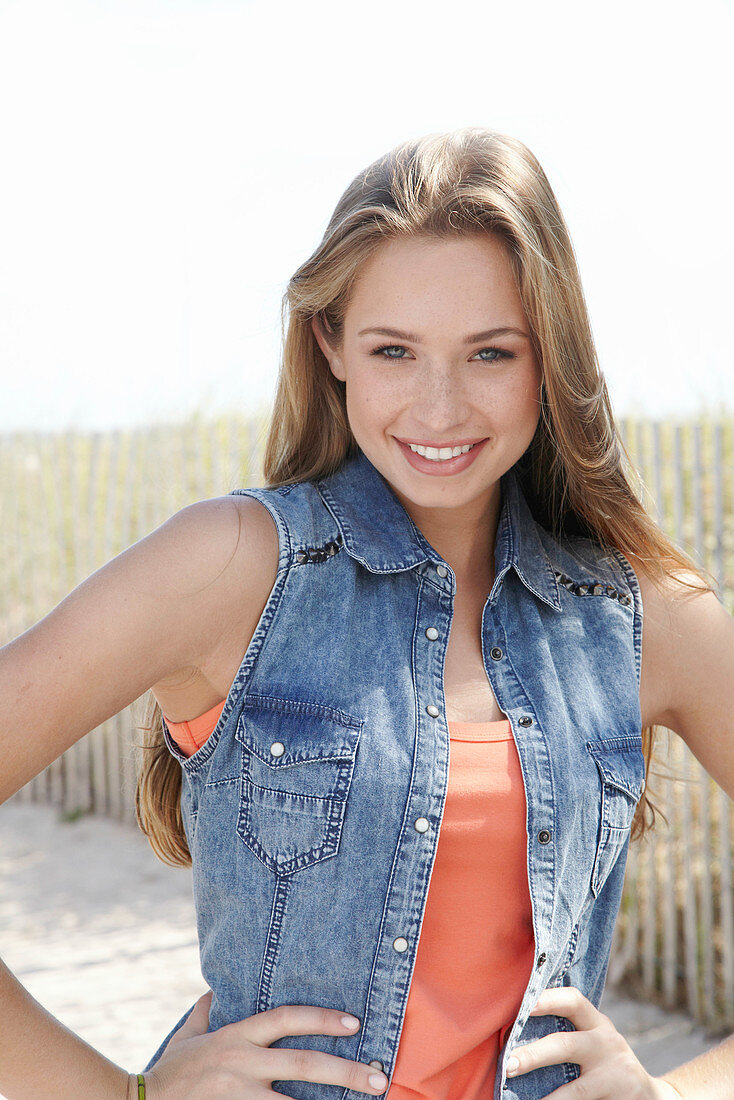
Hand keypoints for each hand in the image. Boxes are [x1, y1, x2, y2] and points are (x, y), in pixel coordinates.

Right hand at [141, 989, 389, 1097]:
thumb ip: (204, 1012)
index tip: (354, 1022)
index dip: (322, 1018)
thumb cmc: (167, 1074)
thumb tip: (214, 988)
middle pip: (304, 1063)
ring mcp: (239, 1096)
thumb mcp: (186, 1036)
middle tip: (380, 1077)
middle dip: (347, 1071)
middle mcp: (242, 1064)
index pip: (286, 1019)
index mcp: (236, 1037)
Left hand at [505, 985, 684, 1097]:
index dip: (548, 1000)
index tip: (523, 1006)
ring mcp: (615, 1075)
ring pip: (576, 1089)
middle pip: (566, 1045)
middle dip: (534, 1055)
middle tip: (508, 1066)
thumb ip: (568, 1031)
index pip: (573, 1001)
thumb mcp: (593, 1040)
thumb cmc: (604, 1061)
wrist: (649, 1095)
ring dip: (549, 1099)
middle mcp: (607, 1044)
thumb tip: (513, 1032)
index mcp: (597, 1023)